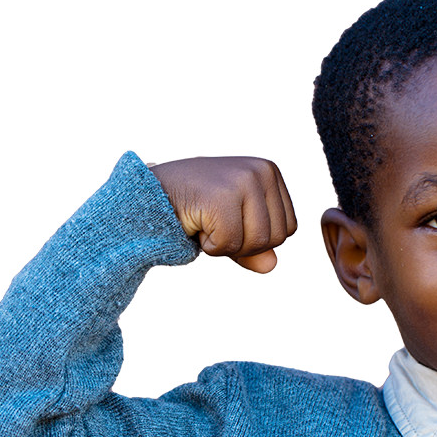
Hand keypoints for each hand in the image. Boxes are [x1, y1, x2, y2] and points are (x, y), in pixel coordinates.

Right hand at [149, 157, 296, 272]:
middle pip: (276, 238)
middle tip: (215, 223)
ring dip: (226, 246)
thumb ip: (256, 247)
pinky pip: (230, 244)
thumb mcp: (233, 226)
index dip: (257, 239)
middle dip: (243, 244)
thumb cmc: (194, 208)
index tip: (229, 221)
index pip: (288, 229)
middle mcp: (261, 170)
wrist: (148, 195)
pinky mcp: (222, 195)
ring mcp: (244, 180)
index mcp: (270, 172)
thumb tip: (271, 265)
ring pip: (257, 243)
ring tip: (206, 222)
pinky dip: (210, 246)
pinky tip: (196, 223)